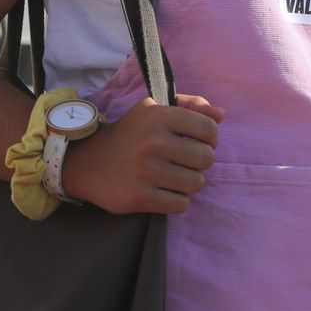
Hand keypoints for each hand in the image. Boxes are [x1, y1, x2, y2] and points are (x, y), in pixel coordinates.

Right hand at [59, 94, 223, 214]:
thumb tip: (221, 115)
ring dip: (189, 183)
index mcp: (159, 115)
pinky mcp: (138, 197)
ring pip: (196, 184)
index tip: (198, 142)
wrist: (89, 162)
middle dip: (200, 162)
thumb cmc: (132, 133)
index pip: (209, 129)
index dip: (210, 138)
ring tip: (174, 177)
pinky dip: (177, 201)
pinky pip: (180, 205)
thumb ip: (191, 106)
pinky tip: (164, 191)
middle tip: (185, 162)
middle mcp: (152, 141)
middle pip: (206, 158)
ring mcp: (145, 171)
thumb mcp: (155, 109)